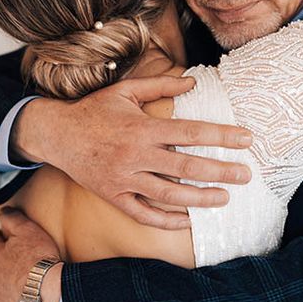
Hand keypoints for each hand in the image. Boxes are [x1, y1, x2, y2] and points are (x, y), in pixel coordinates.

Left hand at [0, 207, 61, 301]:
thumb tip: (3, 210)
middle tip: (17, 261)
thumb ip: (14, 219)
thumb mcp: (29, 230)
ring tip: (19, 282)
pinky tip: (19, 301)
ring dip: (1, 283)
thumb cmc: (40, 261)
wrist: (48, 294)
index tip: (8, 238)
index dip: (0, 237)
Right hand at [11, 75, 252, 229]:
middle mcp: (135, 155)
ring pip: (168, 194)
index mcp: (142, 127)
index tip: (246, 139)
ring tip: (225, 198)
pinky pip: (143, 213)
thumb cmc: (94, 109)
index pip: (190, 132)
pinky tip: (188, 220)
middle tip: (247, 174)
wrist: (55, 133)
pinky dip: (166, 220)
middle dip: (220, 171)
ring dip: (200, 198)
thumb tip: (194, 81)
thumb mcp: (126, 90)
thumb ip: (161, 85)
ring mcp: (123, 179)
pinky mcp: (113, 196)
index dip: (222, 136)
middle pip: (186, 166)